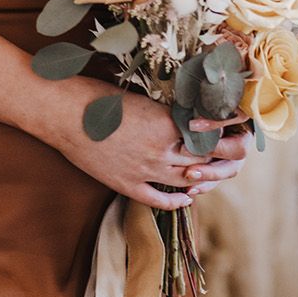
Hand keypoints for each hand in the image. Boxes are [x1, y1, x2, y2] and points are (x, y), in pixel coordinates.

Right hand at [50, 86, 249, 211]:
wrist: (65, 113)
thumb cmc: (100, 95)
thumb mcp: (142, 96)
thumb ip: (167, 110)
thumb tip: (190, 114)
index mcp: (167, 122)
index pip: (208, 134)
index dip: (223, 133)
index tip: (233, 129)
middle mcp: (161, 149)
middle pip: (202, 158)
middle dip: (220, 156)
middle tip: (232, 153)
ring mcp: (144, 170)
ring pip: (186, 180)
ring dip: (202, 178)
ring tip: (211, 174)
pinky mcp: (127, 185)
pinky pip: (159, 200)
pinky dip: (177, 201)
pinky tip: (186, 198)